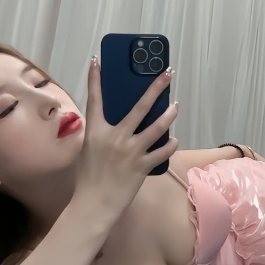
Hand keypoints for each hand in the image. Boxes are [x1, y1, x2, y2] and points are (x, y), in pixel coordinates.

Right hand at [72, 57, 178, 225]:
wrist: (94, 204)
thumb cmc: (88, 177)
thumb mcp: (89, 149)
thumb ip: (101, 133)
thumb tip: (115, 121)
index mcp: (97, 131)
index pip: (95, 99)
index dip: (95, 79)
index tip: (97, 61)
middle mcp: (115, 137)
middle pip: (140, 106)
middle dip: (156, 87)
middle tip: (167, 73)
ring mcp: (131, 151)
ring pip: (158, 127)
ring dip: (169, 113)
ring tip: (175, 104)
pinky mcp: (142, 165)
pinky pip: (163, 151)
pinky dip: (170, 144)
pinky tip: (174, 140)